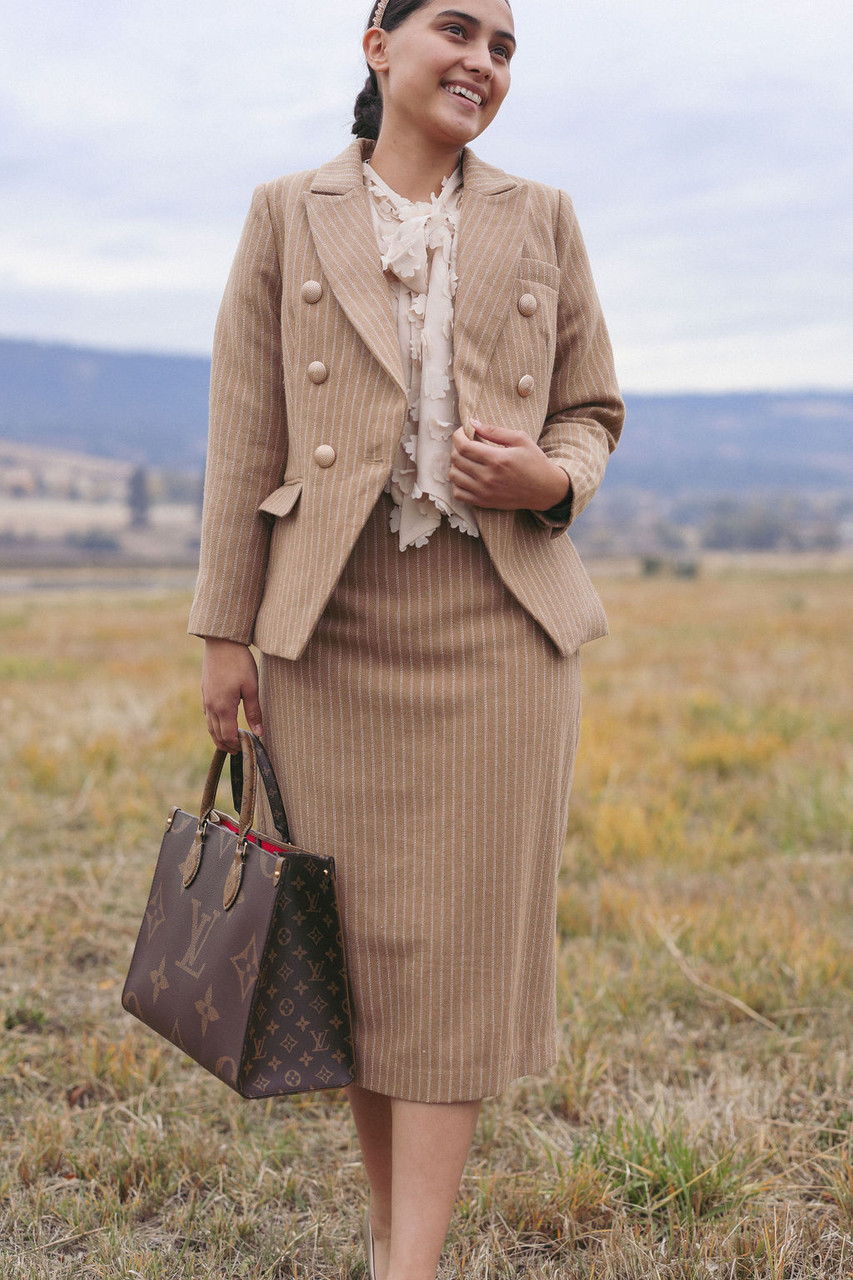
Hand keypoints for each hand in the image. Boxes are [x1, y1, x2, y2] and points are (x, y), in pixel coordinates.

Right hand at [201, 638, 262, 752]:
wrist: (221, 642)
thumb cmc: (239, 663)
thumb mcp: (252, 687)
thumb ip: (254, 712)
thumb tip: (259, 733)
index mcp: (223, 707)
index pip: (228, 735)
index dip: (236, 745)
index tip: (245, 749)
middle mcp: (211, 706)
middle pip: (216, 734)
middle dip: (226, 745)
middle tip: (237, 751)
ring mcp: (206, 699)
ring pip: (210, 725)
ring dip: (219, 736)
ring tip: (229, 742)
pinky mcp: (205, 691)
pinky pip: (207, 714)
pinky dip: (214, 724)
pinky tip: (221, 722)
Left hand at [449, 420, 569, 510]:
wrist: (545, 490)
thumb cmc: (535, 462)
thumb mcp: (520, 439)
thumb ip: (495, 431)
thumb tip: (473, 422)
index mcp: (497, 459)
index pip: (463, 446)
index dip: (458, 435)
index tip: (462, 431)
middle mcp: (488, 477)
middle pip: (456, 460)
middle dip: (456, 447)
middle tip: (465, 443)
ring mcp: (484, 492)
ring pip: (454, 476)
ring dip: (456, 464)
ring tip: (466, 459)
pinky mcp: (484, 502)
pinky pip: (458, 494)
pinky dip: (457, 483)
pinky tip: (467, 475)